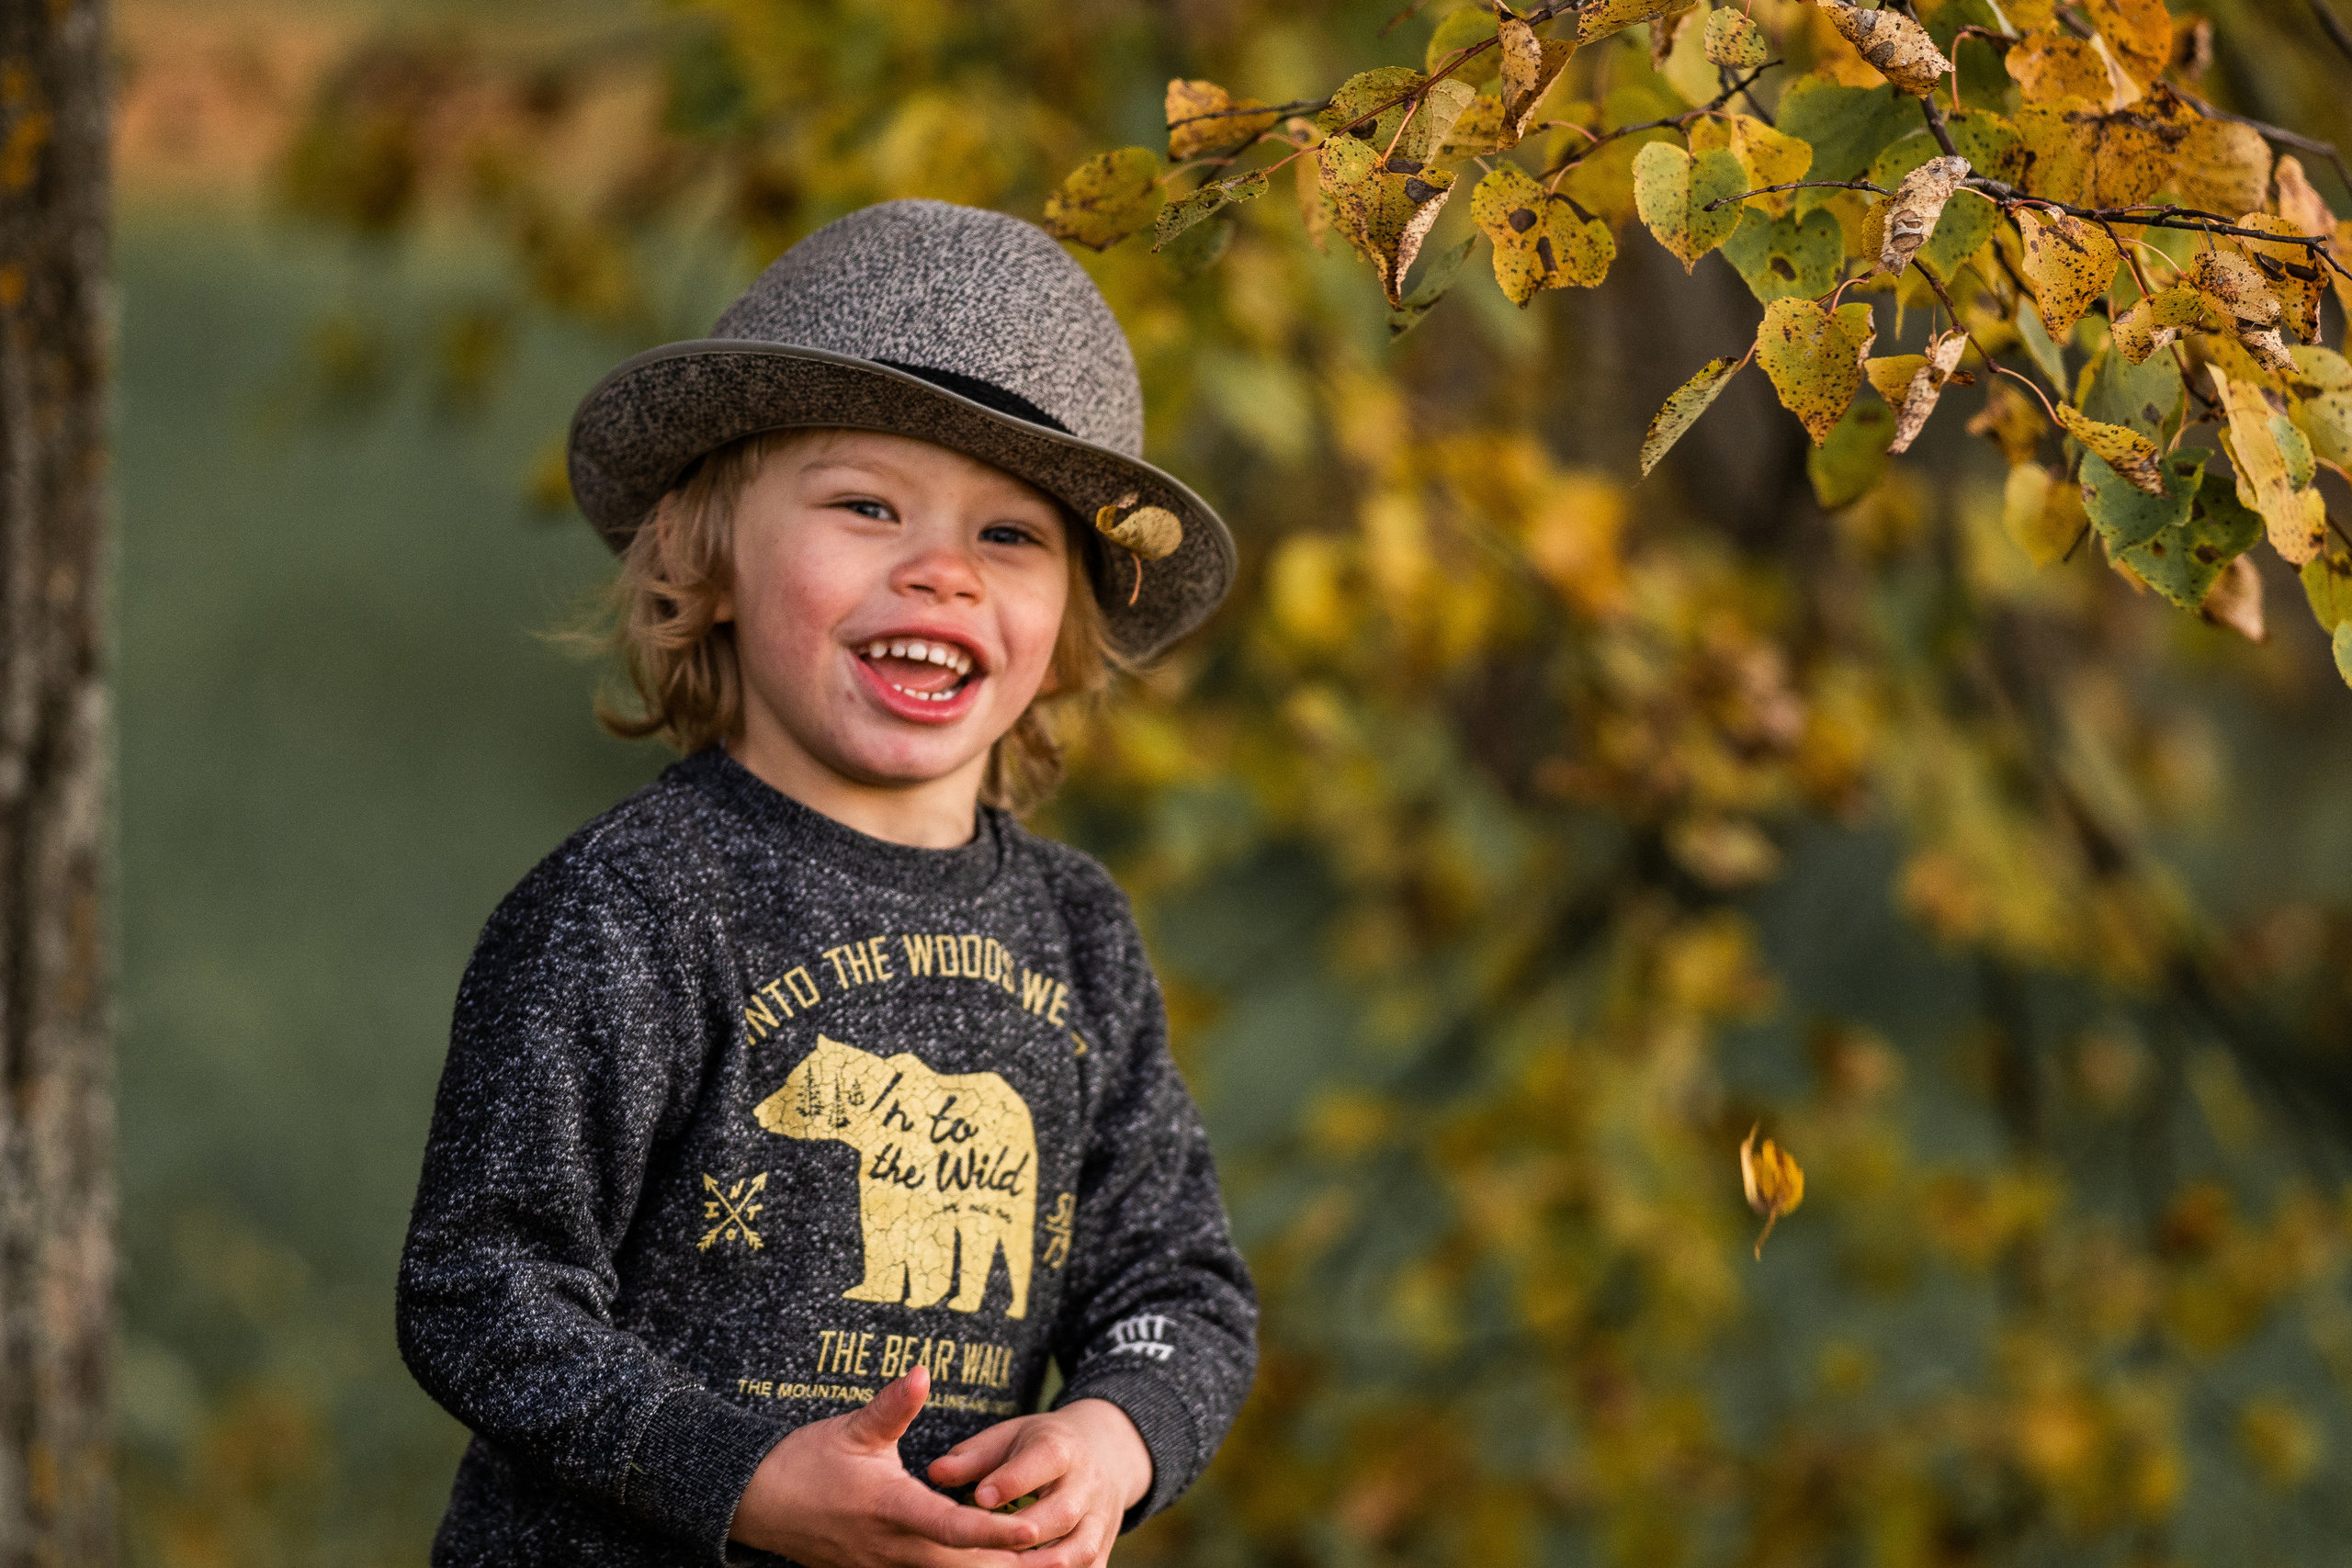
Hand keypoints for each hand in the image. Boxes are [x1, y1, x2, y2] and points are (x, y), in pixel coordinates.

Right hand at [730, 1364, 1042, 1567]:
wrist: (756, 1504)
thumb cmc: (805, 1462)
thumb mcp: (852, 1429)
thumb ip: (892, 1406)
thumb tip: (922, 1371)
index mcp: (892, 1509)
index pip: (953, 1528)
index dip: (996, 1531)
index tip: (1033, 1529)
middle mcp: (893, 1549)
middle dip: (1010, 1565)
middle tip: (1058, 1555)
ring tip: (1040, 1561)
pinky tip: (995, 1563)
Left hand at [923, 1399, 1152, 1567]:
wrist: (1105, 1452)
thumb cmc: (1040, 1446)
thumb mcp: (1009, 1438)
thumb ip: (972, 1457)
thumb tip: (935, 1473)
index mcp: (1061, 1448)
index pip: (1044, 1460)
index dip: (1012, 1481)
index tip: (979, 1497)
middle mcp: (1087, 1484)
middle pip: (1063, 1511)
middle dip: (1026, 1531)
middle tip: (985, 1546)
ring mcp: (1100, 1519)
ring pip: (1080, 1549)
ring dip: (1042, 1565)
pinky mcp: (1104, 1547)